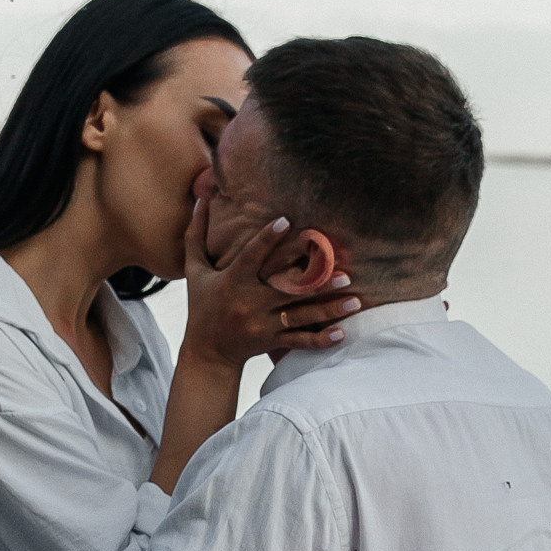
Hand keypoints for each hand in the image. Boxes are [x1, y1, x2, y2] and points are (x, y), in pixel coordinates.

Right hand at [175, 166, 357, 371]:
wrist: (206, 352)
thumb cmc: (202, 305)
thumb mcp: (194, 271)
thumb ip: (196, 235)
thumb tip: (200, 198)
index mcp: (232, 281)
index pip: (251, 256)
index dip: (267, 238)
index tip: (286, 221)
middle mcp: (249, 303)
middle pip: (287, 290)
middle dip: (318, 283)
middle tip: (346, 273)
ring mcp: (262, 325)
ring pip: (301, 316)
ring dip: (329, 310)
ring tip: (355, 300)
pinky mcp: (271, 342)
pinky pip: (298, 341)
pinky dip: (320, 340)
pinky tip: (342, 333)